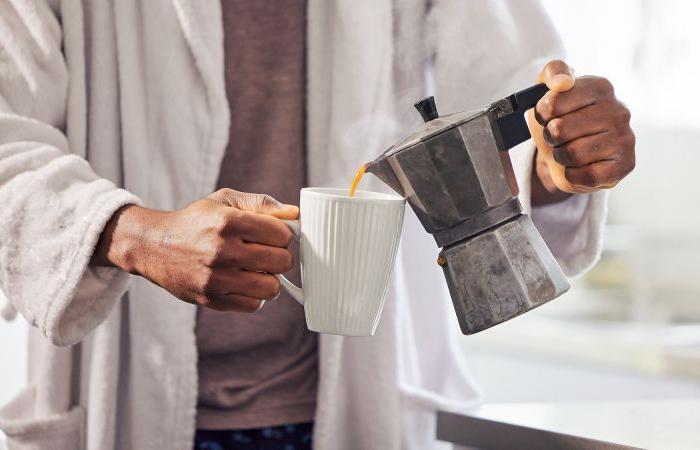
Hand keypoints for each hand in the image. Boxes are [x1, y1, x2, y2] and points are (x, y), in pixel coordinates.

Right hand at [92, 189, 297, 311]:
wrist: (155, 246)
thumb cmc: (197, 221)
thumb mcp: (225, 201)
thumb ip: (262, 204)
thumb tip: (295, 214)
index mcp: (229, 221)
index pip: (282, 234)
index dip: (283, 235)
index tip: (274, 236)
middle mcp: (223, 250)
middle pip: (281, 261)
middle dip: (280, 257)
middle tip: (268, 254)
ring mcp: (216, 278)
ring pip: (271, 288)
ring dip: (270, 279)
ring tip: (258, 271)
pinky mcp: (210, 299)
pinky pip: (253, 305)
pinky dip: (255, 296)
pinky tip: (244, 283)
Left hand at [527, 60, 635, 196]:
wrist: (567, 153)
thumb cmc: (559, 119)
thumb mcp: (547, 90)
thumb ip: (552, 72)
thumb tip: (562, 81)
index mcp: (600, 87)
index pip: (553, 102)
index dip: (542, 114)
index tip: (547, 115)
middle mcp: (619, 110)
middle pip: (560, 130)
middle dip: (550, 137)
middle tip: (556, 136)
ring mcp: (625, 138)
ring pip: (573, 154)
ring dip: (561, 156)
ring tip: (567, 150)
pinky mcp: (625, 165)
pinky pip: (586, 175)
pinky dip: (573, 175)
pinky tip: (579, 166)